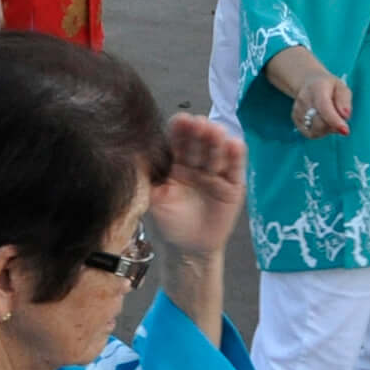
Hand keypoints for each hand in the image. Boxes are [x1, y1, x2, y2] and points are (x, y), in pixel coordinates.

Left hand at [147, 113, 246, 257]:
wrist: (189, 249)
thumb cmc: (169, 222)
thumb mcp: (154, 199)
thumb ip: (148, 177)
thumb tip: (132, 153)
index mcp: (177, 163)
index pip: (179, 142)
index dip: (180, 130)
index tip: (181, 120)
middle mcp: (197, 164)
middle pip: (200, 143)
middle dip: (200, 132)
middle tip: (199, 123)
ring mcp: (216, 174)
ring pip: (218, 152)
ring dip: (218, 140)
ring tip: (216, 131)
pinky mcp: (233, 185)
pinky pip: (235, 168)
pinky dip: (236, 156)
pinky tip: (235, 144)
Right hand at [288, 66, 351, 138]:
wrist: (308, 83)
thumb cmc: (329, 86)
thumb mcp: (341, 87)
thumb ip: (344, 100)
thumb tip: (345, 115)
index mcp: (317, 88)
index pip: (324, 108)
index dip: (335, 121)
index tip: (345, 131)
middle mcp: (304, 99)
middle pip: (320, 123)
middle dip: (334, 126)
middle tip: (341, 119)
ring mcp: (297, 110)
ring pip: (316, 130)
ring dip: (328, 129)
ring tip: (331, 117)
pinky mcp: (296, 119)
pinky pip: (311, 133)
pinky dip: (321, 131)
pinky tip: (323, 122)